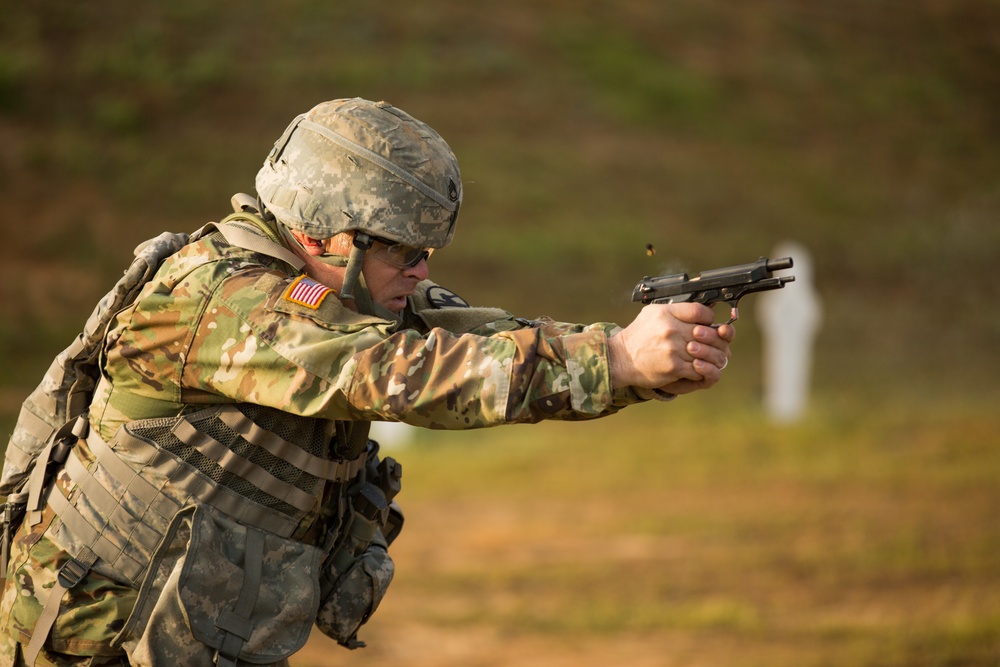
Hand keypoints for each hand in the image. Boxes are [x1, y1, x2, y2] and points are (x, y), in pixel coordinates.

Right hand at [608, 303, 734, 394]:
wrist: (620, 358)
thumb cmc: (638, 336)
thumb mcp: (652, 314)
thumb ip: (676, 310)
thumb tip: (701, 309)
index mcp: (666, 313)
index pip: (700, 311)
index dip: (709, 318)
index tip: (709, 324)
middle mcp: (670, 329)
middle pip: (707, 333)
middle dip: (715, 340)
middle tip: (716, 344)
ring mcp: (673, 349)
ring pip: (706, 353)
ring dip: (711, 357)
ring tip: (711, 357)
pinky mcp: (674, 367)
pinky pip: (698, 368)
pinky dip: (702, 370)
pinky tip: (699, 368)